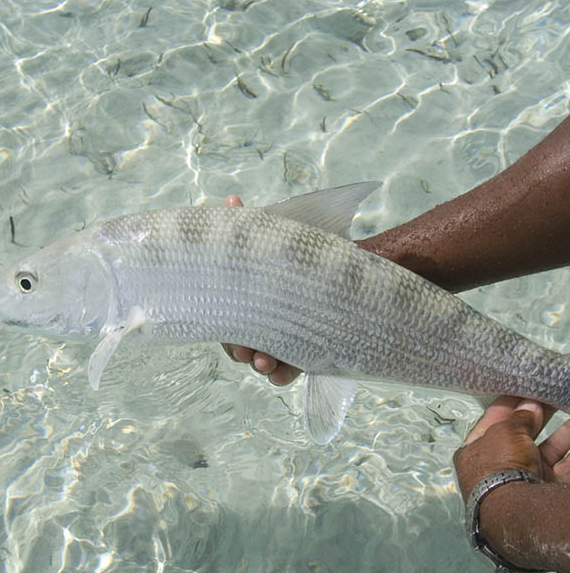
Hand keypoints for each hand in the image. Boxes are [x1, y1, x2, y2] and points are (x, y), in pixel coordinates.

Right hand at [222, 195, 301, 385]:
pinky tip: (281, 372)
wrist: (347, 268)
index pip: (229, 322)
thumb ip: (255, 223)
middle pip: (240, 345)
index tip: (229, 336)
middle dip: (240, 350)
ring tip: (265, 362)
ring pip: (262, 360)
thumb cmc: (305, 255)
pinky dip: (284, 373)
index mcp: (251, 300)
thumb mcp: (279, 240)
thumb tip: (231, 200)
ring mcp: (282, 339)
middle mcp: (262, 323)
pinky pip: (289, 370)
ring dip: (260, 364)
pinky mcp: (305, 352)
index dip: (226, 333)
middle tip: (245, 352)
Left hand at [453, 396, 569, 500]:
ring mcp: (525, 480)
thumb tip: (530, 405)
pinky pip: (563, 465)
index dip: (506, 405)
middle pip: (520, 436)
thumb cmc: (502, 464)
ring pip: (546, 450)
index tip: (521, 388)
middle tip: (548, 395)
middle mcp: (498, 467)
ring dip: (561, 432)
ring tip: (565, 405)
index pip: (490, 422)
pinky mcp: (548, 489)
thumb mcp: (505, 432)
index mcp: (474, 453)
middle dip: (536, 416)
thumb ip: (519, 418)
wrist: (523, 512)